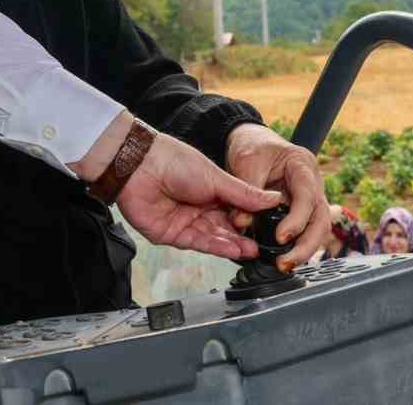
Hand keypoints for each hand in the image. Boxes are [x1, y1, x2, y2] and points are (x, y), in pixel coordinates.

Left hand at [115, 130, 281, 259]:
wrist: (139, 166)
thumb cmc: (173, 161)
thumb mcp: (215, 177)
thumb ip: (244, 194)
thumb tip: (273, 198)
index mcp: (210, 188)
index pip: (236, 208)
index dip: (251, 218)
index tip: (271, 226)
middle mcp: (199, 206)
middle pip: (226, 226)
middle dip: (244, 236)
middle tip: (265, 244)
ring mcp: (186, 221)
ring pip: (214, 237)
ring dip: (234, 244)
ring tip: (254, 250)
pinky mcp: (173, 234)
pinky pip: (199, 243)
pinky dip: (217, 247)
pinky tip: (234, 250)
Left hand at [223, 123, 330, 269]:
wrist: (250, 142)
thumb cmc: (252, 146)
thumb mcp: (246, 160)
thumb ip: (245, 190)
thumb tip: (241, 223)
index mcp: (302, 165)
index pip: (307, 196)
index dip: (297, 219)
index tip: (280, 237)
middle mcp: (311, 184)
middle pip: (321, 219)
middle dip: (306, 244)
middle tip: (286, 262)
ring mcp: (308, 200)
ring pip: (317, 230)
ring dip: (303, 250)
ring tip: (283, 265)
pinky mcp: (299, 212)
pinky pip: (304, 233)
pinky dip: (295, 247)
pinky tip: (282, 260)